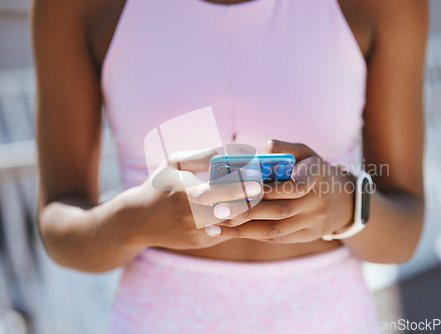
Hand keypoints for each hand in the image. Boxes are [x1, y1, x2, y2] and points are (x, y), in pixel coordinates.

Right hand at [122, 149, 261, 249]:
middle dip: (252, 203)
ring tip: (263, 200)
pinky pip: (226, 232)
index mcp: (184, 194)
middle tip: (270, 192)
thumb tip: (227, 152)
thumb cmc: (159, 185)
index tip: (257, 181)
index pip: (215, 193)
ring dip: (250, 214)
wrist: (137, 221)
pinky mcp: (200, 243)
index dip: (238, 188)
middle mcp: (190, 217)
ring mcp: (196, 233)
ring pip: (231, 225)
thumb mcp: (173, 163)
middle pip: (229, 213)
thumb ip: (200, 156)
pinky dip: (240, 222)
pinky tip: (250, 210)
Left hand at [206, 140, 354, 242]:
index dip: (268, 190)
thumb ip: (285, 148)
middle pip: (279, 211)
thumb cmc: (315, 170)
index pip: (293, 187)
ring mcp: (312, 223)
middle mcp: (316, 203)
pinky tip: (231, 232)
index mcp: (316, 178)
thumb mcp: (306, 153)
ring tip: (216, 226)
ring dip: (243, 230)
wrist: (345, 201)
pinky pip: (277, 238)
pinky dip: (253, 235)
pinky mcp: (306, 236)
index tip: (241, 188)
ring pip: (275, 230)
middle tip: (218, 209)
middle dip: (246, 211)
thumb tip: (263, 150)